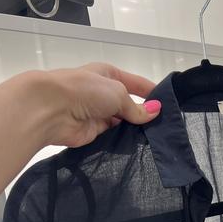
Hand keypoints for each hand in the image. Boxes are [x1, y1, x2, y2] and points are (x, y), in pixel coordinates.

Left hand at [28, 62, 161, 148]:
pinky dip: (122, 140)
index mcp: (108, 75)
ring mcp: (98, 113)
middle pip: (129, 104)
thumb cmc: (86, 90)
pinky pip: (113, 136)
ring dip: (134, 129)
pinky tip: (137, 146)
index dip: (151, 92)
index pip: (135, 83)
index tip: (169, 104)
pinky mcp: (93, 132)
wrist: (53, 109)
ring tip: (154, 137)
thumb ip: (136, 107)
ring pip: (122, 122)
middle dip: (144, 114)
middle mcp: (103, 93)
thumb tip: (155, 112)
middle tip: (165, 126)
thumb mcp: (118, 93)